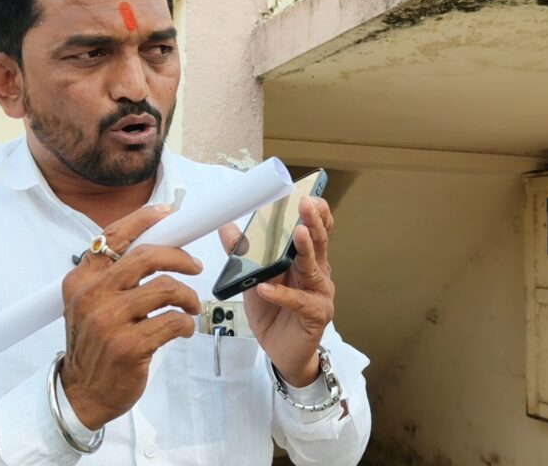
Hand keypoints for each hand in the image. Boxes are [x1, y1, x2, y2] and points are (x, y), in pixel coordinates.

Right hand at [60, 205, 203, 429]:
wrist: (82, 394)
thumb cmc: (96, 345)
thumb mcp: (91, 304)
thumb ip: (113, 276)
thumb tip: (153, 244)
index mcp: (81, 280)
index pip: (114, 236)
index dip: (145, 219)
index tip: (170, 214)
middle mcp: (92, 296)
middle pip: (147, 256)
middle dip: (180, 257)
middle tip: (195, 267)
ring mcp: (109, 321)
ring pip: (166, 288)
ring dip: (188, 296)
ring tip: (191, 307)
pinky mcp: (129, 346)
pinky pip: (173, 321)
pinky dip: (186, 323)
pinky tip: (183, 329)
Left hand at [220, 197, 335, 386]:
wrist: (281, 352)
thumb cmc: (273, 311)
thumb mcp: (253, 279)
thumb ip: (242, 254)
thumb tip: (226, 226)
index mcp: (306, 260)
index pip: (317, 232)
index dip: (316, 214)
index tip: (309, 196)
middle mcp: (318, 273)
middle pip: (319, 243)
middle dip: (313, 222)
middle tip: (306, 204)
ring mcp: (321, 294)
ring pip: (313, 268)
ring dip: (305, 249)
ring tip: (298, 233)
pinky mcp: (316, 315)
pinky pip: (299, 302)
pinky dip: (282, 294)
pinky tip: (267, 288)